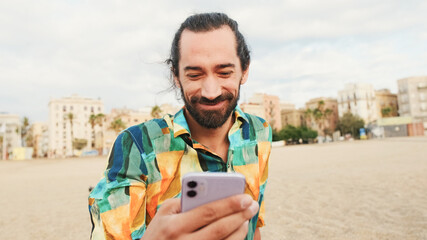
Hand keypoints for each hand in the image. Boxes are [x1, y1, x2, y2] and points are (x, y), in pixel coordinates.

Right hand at [142, 194, 258, 239]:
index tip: (244, 196)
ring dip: (239, 231)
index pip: (207, 212)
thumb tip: (211, 194)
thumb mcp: (162, 215)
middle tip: (252, 205)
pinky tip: (238, 234)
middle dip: (240, 215)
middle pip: (219, 229)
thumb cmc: (157, 234)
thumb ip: (183, 202)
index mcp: (174, 227)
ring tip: (246, 218)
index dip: (229, 204)